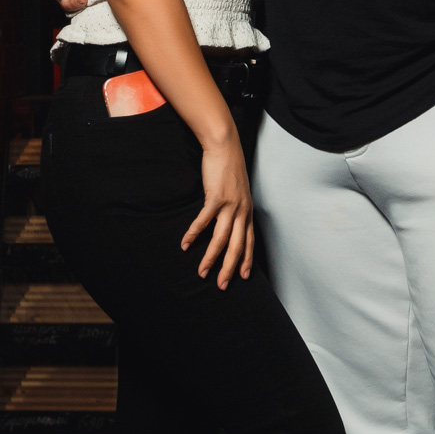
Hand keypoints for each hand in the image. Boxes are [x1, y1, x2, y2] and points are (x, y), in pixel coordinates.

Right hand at [181, 131, 254, 288]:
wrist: (226, 147)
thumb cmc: (231, 168)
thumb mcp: (240, 191)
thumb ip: (237, 207)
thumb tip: (231, 220)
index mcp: (248, 211)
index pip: (249, 241)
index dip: (247, 260)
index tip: (244, 277)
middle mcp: (241, 211)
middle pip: (236, 247)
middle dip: (229, 269)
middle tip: (221, 286)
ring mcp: (229, 205)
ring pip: (221, 239)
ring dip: (210, 258)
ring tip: (202, 273)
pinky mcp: (215, 198)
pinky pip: (204, 221)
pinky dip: (194, 234)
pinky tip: (185, 244)